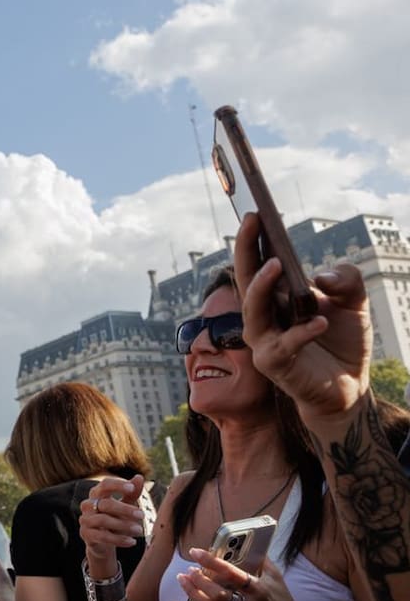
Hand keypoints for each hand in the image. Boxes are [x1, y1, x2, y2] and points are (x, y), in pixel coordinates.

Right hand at [79, 475, 145, 565]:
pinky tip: (132, 542)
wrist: (103, 543)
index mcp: (97, 494)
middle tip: (141, 515)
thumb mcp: (125, 505)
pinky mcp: (86, 535)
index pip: (105, 484)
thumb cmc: (115, 519)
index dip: (117, 485)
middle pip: (106, 504)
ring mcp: (85, 520)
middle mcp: (88, 505)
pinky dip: (119, 539)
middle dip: (125, 509)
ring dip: (123, 525)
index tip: (131, 488)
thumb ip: (132, 493)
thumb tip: (139, 477)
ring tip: (139, 530)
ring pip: (103, 520)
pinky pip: (102, 537)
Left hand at [169, 551, 321, 600]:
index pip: (233, 574)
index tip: (196, 552)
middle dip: (199, 579)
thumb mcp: (277, 579)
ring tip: (182, 579)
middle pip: (217, 593)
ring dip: (192, 592)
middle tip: (189, 569)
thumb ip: (263, 561)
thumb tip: (251, 543)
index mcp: (259, 590)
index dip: (212, 562)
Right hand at [233, 213, 371, 421]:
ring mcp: (265, 341)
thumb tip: (321, 277)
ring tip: (277, 265)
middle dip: (245, 250)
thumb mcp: (355, 304)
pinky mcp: (275, 365)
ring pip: (254, 311)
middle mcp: (264, 317)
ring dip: (262, 287)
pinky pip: (283, 345)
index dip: (252, 241)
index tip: (254, 213)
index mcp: (276, 299)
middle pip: (245, 280)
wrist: (348, 386)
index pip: (257, 265)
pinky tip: (320, 321)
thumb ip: (347, 281)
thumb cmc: (342, 342)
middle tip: (252, 221)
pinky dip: (301, 332)